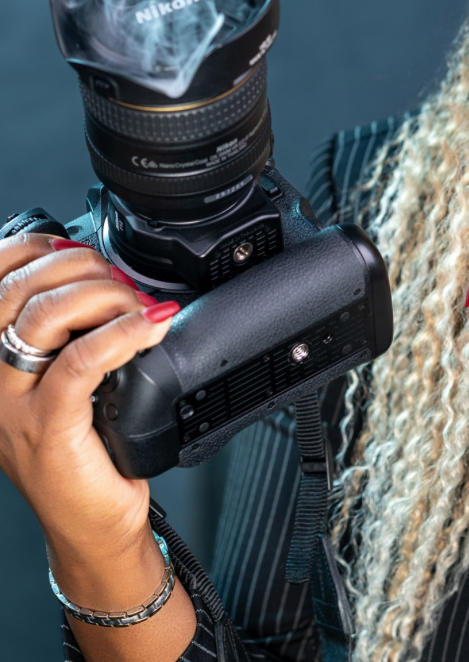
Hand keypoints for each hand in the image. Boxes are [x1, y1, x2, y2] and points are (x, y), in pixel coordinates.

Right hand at [0, 233, 179, 556]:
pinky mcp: (47, 430)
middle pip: (20, 290)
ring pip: (44, 318)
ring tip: (140, 307)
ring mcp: (15, 407)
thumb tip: (103, 271)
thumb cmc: (89, 449)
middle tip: (123, 285)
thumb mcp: (72, 378)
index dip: (37, 249)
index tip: (78, 246)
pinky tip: (149, 327)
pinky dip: (121, 333)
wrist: (94, 527)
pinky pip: (80, 362)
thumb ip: (74, 329)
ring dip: (105, 296)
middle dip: (82, 268)